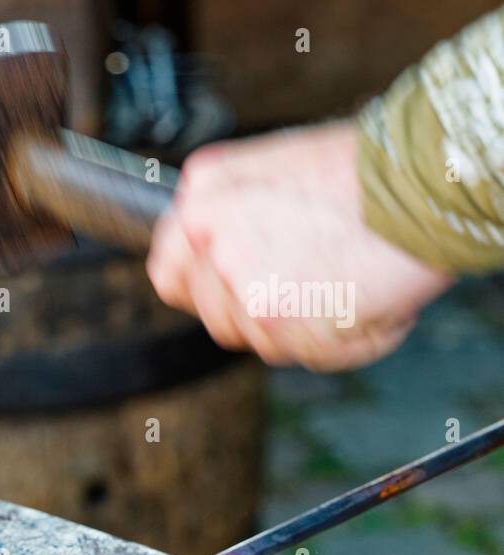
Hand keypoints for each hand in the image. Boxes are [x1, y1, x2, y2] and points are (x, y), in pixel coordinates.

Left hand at [145, 123, 452, 370]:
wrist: (421, 183)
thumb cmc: (358, 172)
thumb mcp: (266, 166)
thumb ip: (221, 211)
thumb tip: (199, 247)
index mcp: (201, 205)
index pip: (168, 276)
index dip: (201, 287)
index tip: (236, 286)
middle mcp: (211, 246)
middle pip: (216, 317)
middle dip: (257, 310)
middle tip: (309, 279)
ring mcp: (240, 284)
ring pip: (259, 340)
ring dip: (300, 325)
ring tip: (341, 281)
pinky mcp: (276, 316)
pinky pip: (301, 353)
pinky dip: (336, 339)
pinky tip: (361, 299)